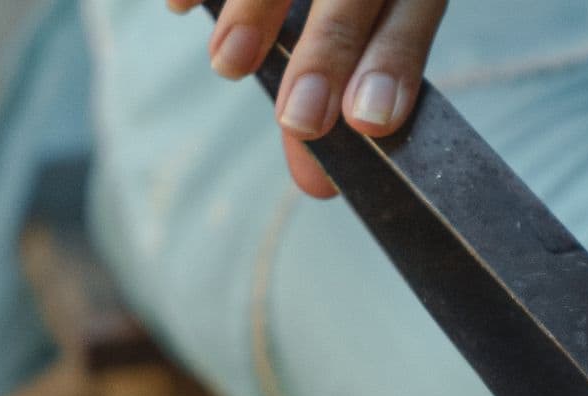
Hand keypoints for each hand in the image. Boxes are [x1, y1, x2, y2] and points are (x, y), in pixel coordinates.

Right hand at [175, 0, 448, 197]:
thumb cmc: (348, 1)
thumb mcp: (360, 31)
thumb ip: (337, 97)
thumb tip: (315, 185)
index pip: (411, 11)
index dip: (393, 63)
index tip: (369, 120)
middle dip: (326, 54)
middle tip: (300, 121)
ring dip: (254, 10)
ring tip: (228, 65)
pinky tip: (176, 7)